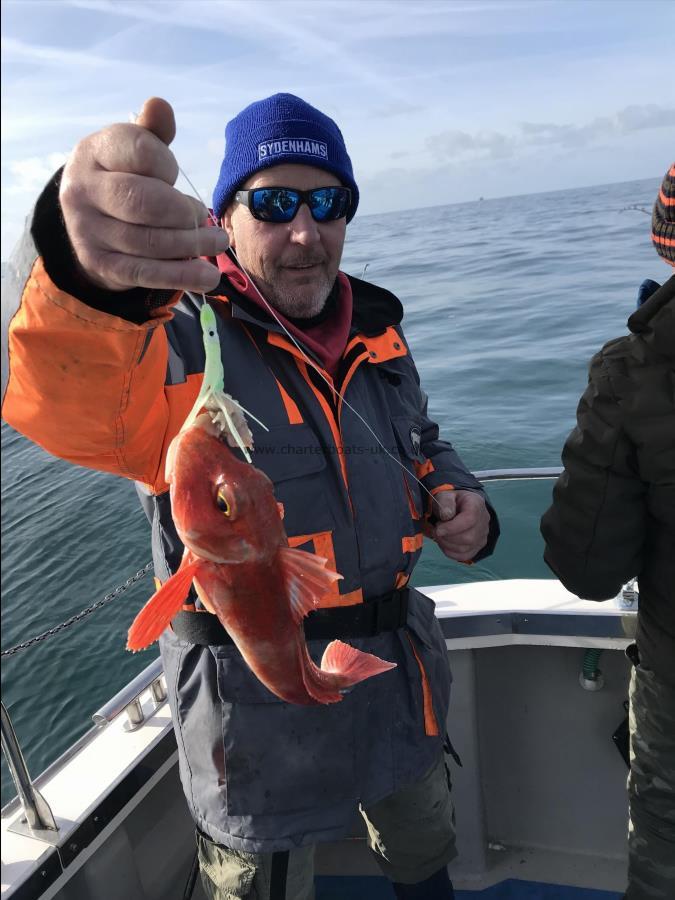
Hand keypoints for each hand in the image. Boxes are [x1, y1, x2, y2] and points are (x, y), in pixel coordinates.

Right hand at [59, 97, 227, 292]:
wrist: (88, 219)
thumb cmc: (123, 175)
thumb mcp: (134, 148)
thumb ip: (152, 132)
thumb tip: (159, 106)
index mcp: (93, 152)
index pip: (141, 153)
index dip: (168, 166)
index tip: (174, 176)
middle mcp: (82, 191)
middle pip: (143, 202)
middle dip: (182, 212)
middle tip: (203, 215)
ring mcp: (87, 230)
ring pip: (148, 242)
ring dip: (191, 245)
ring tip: (217, 242)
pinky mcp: (101, 264)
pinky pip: (145, 273)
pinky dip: (181, 276)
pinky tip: (208, 277)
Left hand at [431, 490, 489, 561]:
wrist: (459, 506)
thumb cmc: (452, 501)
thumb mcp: (445, 495)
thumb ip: (445, 502)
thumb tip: (446, 516)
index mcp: (476, 504)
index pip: (470, 519)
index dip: (452, 527)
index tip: (438, 529)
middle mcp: (483, 520)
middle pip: (468, 537)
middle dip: (447, 537)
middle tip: (436, 530)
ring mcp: (483, 534)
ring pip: (465, 548)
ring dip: (446, 545)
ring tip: (439, 535)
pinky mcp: (478, 545)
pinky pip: (465, 555)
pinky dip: (451, 552)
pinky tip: (444, 543)